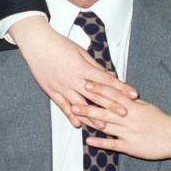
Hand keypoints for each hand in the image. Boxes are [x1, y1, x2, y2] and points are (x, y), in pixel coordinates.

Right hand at [9, 16, 138, 127]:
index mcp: (82, 68)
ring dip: (92, 116)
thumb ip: (95, 66)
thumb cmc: (59, 44)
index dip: (121, 88)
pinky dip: (70, 116)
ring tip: (104, 126)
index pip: (106, 80)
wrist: (37, 43)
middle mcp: (73, 79)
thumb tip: (109, 75)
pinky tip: (78, 124)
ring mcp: (62, 87)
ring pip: (80, 106)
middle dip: (111, 105)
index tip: (133, 94)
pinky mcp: (51, 91)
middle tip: (125, 114)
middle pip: (96, 95)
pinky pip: (62, 106)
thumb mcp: (81, 52)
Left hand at [73, 82, 170, 159]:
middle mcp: (129, 118)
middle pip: (106, 109)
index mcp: (133, 106)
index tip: (86, 83)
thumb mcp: (145, 106)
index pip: (113, 95)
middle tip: (73, 100)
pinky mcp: (131, 146)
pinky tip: (89, 140)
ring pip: (107, 125)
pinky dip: (101, 142)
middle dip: (89, 104)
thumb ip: (129, 100)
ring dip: (91, 120)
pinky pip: (114, 144)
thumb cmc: (160, 120)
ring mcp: (129, 132)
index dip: (99, 89)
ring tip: (77, 116)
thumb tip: (116, 91)